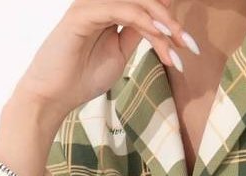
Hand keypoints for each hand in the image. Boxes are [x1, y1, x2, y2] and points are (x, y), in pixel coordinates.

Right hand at [12, 0, 199, 117]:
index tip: (190, 46)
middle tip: (189, 45)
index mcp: (108, 12)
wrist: (55, 96)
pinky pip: (119, 9)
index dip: (169, 22)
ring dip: (162, 22)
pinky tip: (160, 35)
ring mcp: (90, 7)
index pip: (144, 7)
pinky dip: (143, 20)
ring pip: (136, 3)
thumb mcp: (120, 53)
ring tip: (178, 43)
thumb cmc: (84, 77)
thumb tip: (161, 24)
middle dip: (171, 22)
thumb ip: (137, 35)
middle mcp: (99, 5)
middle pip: (143, 1)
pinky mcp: (81, 14)